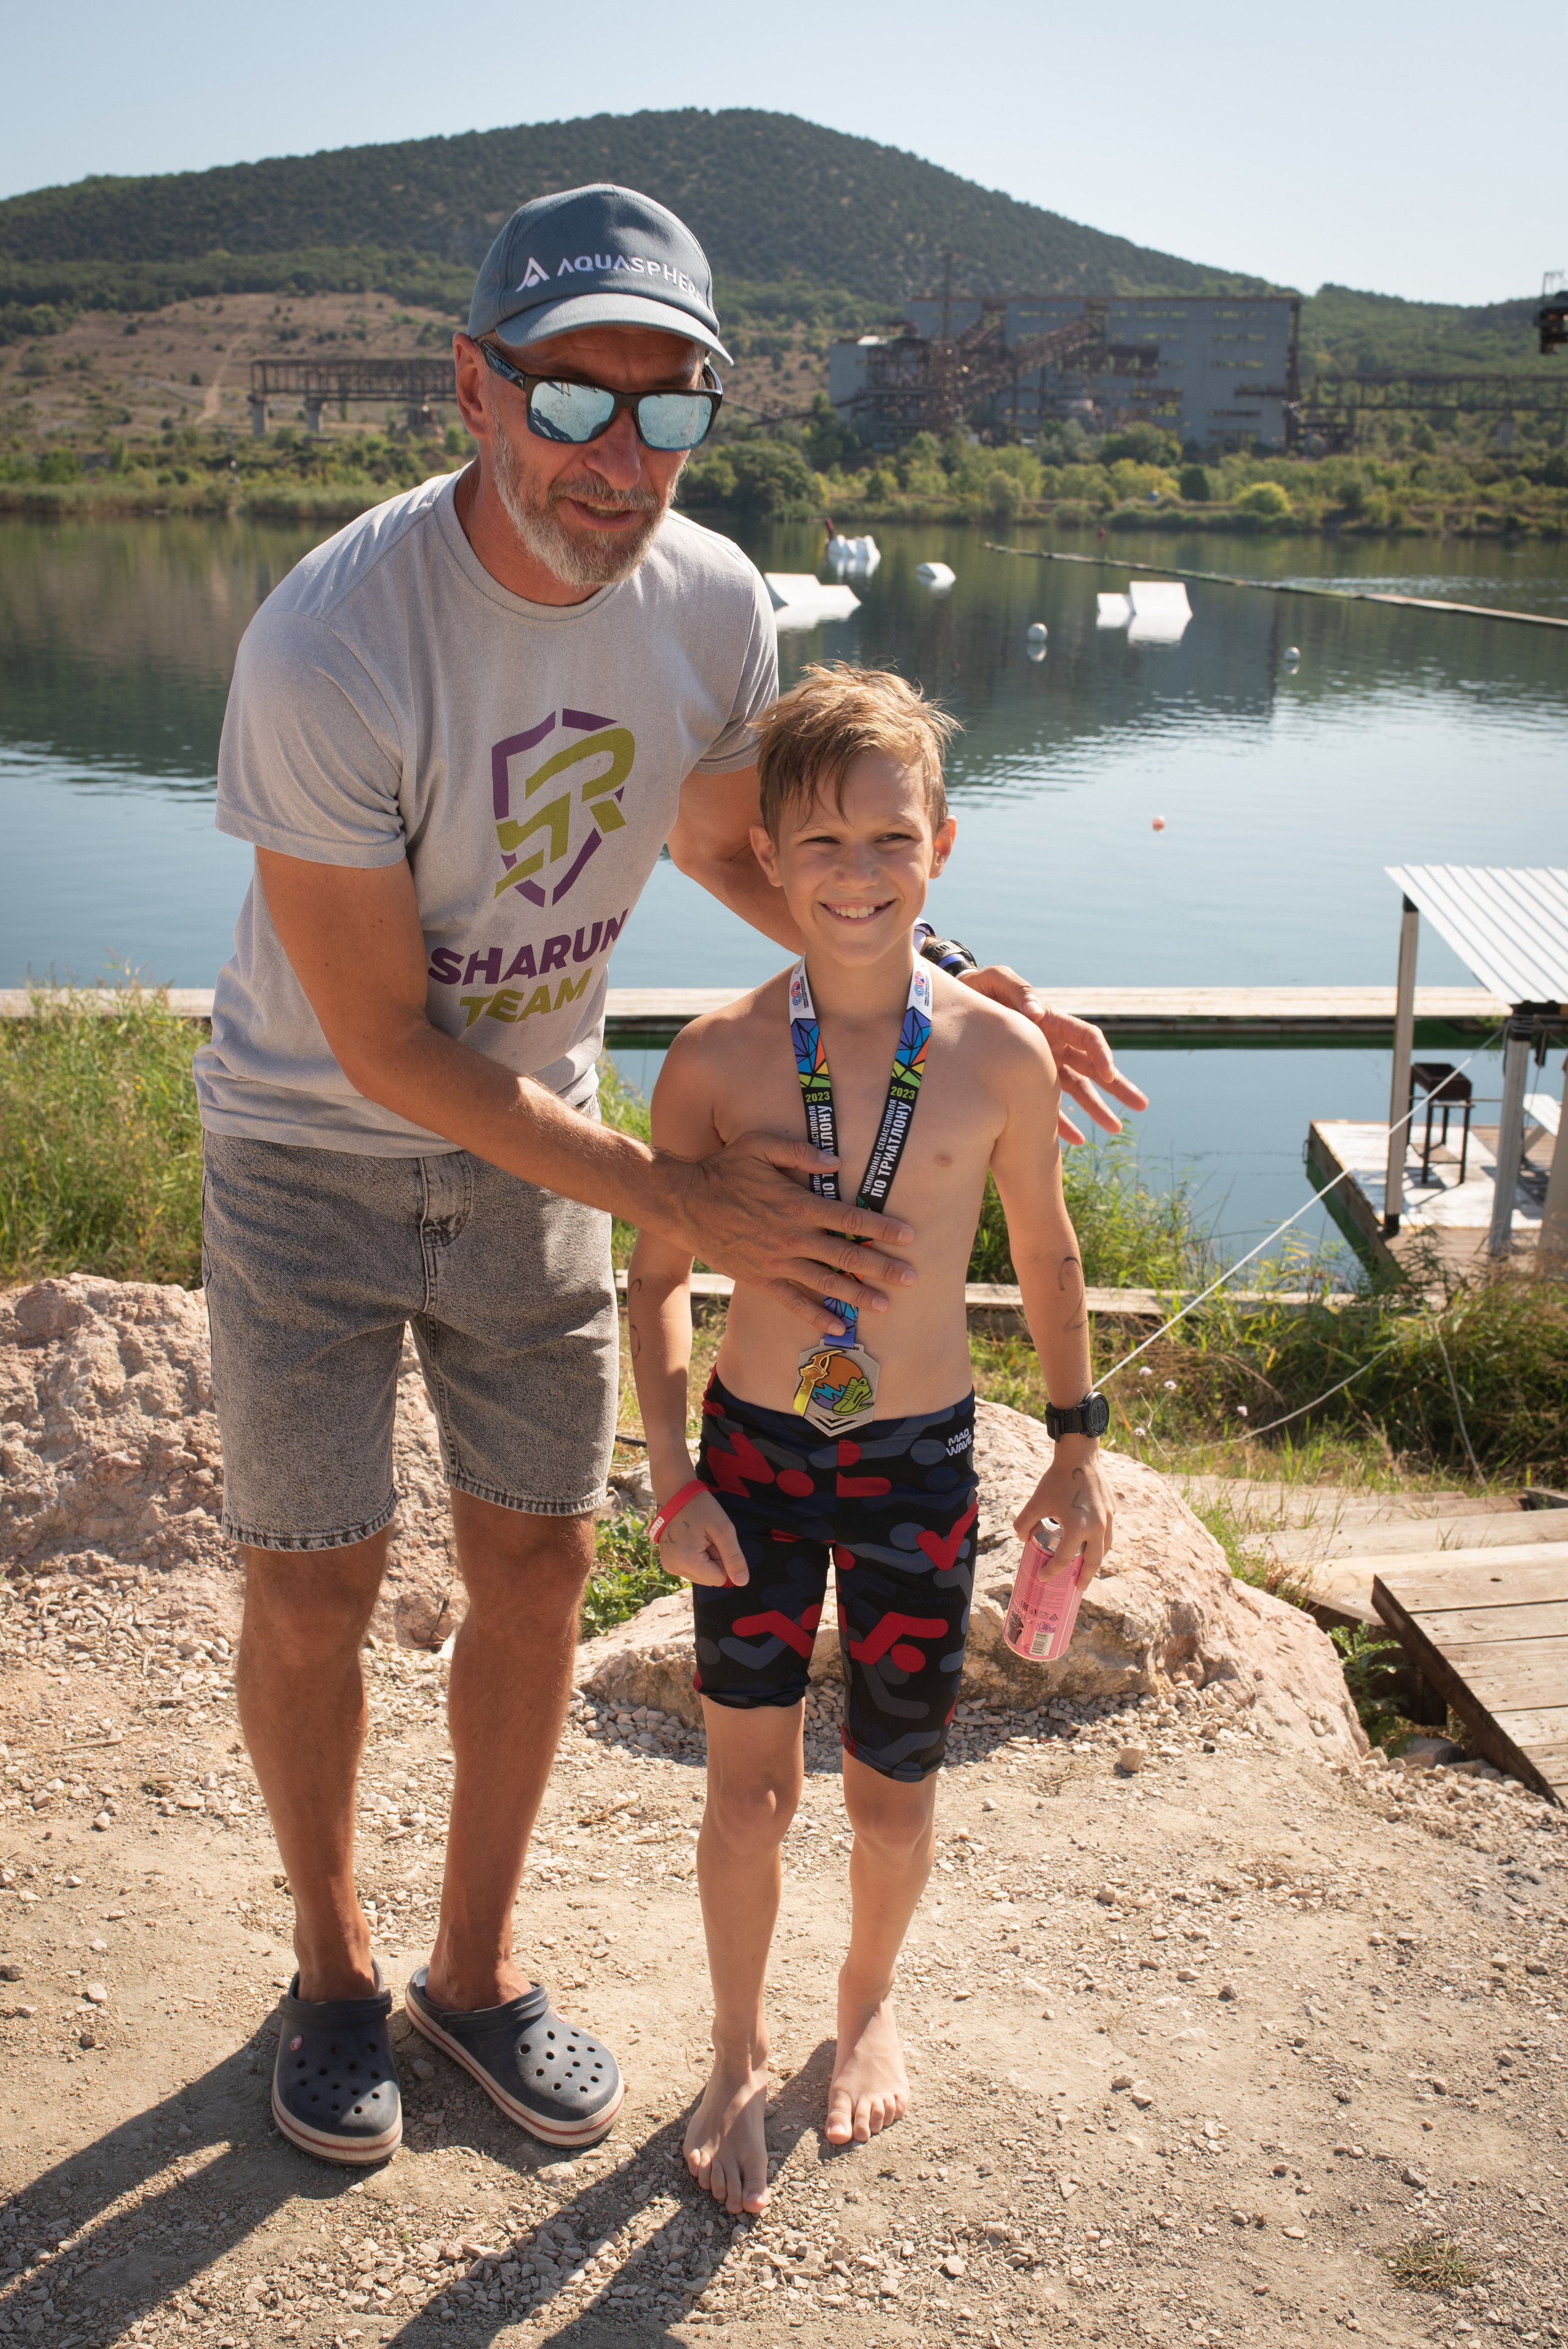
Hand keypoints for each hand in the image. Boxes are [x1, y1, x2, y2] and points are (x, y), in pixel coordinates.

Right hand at [655, 1488, 747, 1588]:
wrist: (675, 1494)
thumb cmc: (701, 1508)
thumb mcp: (723, 1529)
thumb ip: (734, 1557)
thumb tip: (742, 1581)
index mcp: (687, 1561)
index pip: (719, 1579)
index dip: (723, 1559)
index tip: (714, 1540)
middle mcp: (674, 1568)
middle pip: (710, 1579)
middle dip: (714, 1560)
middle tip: (707, 1537)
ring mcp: (669, 1566)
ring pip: (702, 1576)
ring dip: (706, 1559)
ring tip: (699, 1537)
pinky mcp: (668, 1563)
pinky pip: (692, 1570)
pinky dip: (696, 1558)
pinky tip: (692, 1541)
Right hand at [669, 1130, 916, 1333]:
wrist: (684, 1203)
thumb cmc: (724, 1169)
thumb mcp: (759, 1145)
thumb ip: (800, 1151)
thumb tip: (836, 1160)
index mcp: (796, 1204)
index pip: (848, 1218)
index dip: (880, 1228)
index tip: (908, 1235)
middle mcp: (791, 1237)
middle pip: (845, 1255)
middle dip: (882, 1267)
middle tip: (912, 1277)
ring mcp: (775, 1261)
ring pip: (825, 1282)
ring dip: (857, 1295)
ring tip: (886, 1306)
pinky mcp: (760, 1278)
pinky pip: (793, 1301)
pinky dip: (816, 1315)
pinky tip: (839, 1327)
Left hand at [959, 965, 1148, 1144]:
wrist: (959, 1007)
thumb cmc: (981, 989)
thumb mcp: (997, 981)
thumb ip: (1019, 991)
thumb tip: (1037, 1013)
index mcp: (1053, 1021)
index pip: (1088, 1037)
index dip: (1101, 1054)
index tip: (1109, 1073)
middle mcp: (1055, 1044)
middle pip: (1093, 1067)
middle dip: (1118, 1086)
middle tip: (1141, 1105)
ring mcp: (1044, 1065)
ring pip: (1078, 1090)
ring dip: (1097, 1110)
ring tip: (1115, 1129)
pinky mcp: (1027, 1082)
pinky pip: (1048, 1106)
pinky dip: (1062, 1123)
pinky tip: (1077, 1141)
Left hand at [1012, 1438, 1114, 1584]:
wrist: (1079, 1456)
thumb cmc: (1057, 1479)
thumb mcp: (1036, 1502)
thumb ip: (1024, 1523)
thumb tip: (1022, 1539)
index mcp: (1078, 1529)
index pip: (1064, 1559)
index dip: (1051, 1571)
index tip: (1043, 1576)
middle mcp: (1097, 1527)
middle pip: (1094, 1562)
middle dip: (1085, 1577)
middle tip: (1077, 1588)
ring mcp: (1108, 1518)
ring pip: (1105, 1548)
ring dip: (1096, 1561)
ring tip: (1087, 1569)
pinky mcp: (1112, 1509)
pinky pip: (1107, 1532)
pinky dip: (1101, 1542)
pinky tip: (1092, 1542)